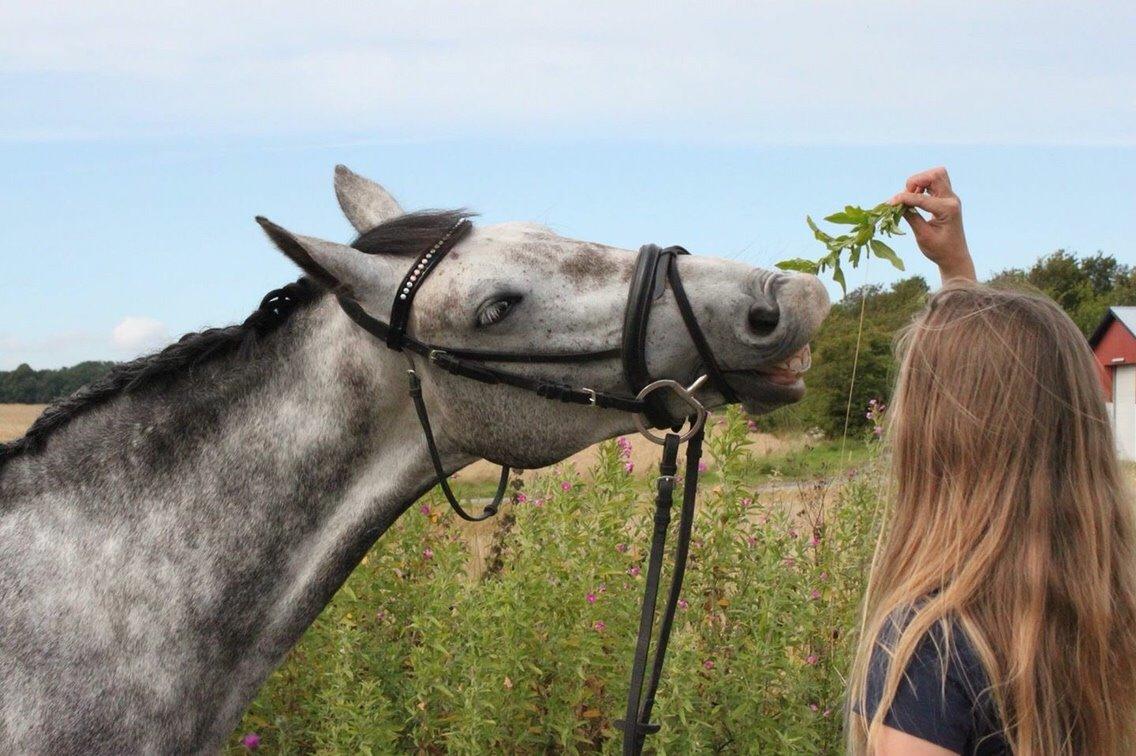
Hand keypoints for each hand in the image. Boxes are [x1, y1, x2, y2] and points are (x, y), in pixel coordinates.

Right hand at [890, 167, 975, 282]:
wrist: (955, 256)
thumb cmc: (939, 250)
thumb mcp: (923, 235)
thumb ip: (911, 217)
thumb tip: (896, 204)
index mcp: (947, 210)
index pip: (922, 197)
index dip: (903, 198)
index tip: (890, 203)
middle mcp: (952, 200)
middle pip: (935, 175)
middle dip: (916, 181)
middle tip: (906, 197)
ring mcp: (951, 198)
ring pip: (937, 175)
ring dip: (920, 182)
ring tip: (910, 197)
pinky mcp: (947, 199)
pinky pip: (936, 183)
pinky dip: (923, 186)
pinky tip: (915, 198)